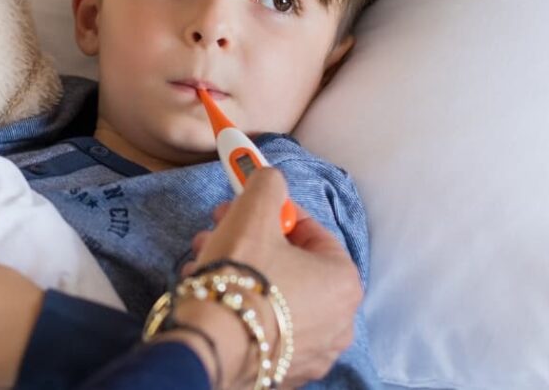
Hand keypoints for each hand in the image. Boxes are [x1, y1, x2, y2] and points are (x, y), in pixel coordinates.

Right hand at [174, 170, 361, 388]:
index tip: (245, 207)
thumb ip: (267, 184)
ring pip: (275, 296)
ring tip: (203, 262)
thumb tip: (270, 177)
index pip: (311, 232)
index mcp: (344, 282)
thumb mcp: (254, 212)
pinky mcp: (284, 372)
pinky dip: (243, 308)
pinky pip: (266, 328)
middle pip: (291, 265)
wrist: (210, 345)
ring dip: (240, 272)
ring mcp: (314, 352)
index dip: (273, 213)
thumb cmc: (241, 276)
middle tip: (218, 230)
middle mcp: (340, 322)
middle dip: (250, 241)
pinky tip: (212, 295)